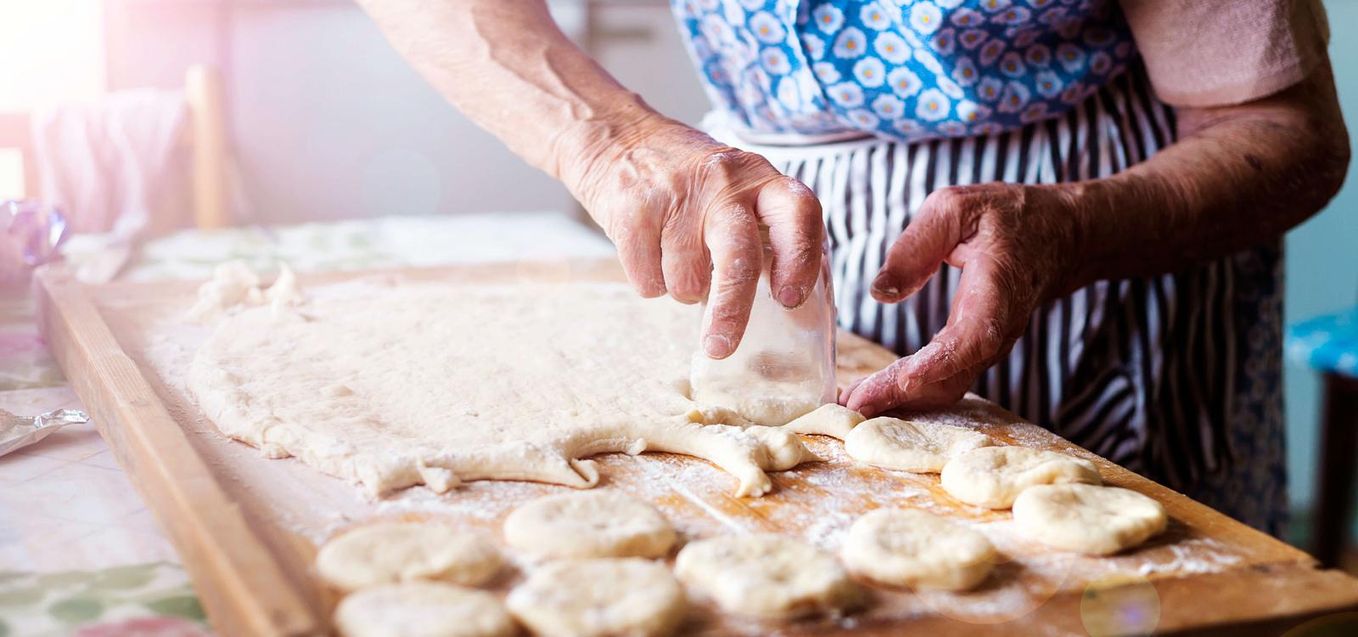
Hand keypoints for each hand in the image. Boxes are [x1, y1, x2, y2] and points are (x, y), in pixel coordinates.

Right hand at [564, 115, 823, 358]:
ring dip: (683, 288)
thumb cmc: (692, 185)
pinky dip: (650, 282)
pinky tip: (651, 253)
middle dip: (730, 309)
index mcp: (761, 180)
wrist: (620, 139)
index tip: (789, 298)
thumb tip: (790, 308)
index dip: (800, 260)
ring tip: (678, 259)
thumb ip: (765, 235)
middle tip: (720, 346)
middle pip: (737, 255)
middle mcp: (724, 182)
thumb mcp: (739, 192)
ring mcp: (676, 194)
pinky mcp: (633, 209)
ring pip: (686, 281)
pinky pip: (648, 280)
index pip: (798, 215)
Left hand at [842, 183, 1082, 415]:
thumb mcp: (956, 208)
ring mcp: (990, 345)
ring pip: (948, 385)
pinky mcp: (977, 350)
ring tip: (854, 405)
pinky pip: (946, 379)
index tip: (904, 379)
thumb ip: (917, 244)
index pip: (973, 337)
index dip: (940, 362)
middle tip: (853, 404)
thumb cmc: (1005, 216)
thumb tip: (881, 291)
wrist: (1060, 237)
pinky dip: (912, 391)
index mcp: (997, 290)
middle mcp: (998, 328)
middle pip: (953, 375)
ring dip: (903, 399)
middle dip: (903, 394)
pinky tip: (876, 392)